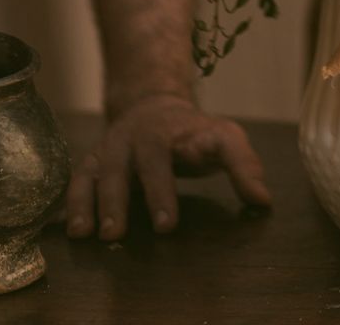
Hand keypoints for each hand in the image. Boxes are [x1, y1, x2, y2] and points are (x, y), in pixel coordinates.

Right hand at [65, 92, 271, 239]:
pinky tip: (75, 231)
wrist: (150, 104)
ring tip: (103, 235)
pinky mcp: (94, 158)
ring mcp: (119, 144)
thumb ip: (244, 166)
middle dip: (157, 192)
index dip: (212, 169)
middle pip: (153, 158)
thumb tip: (264, 202)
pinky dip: (75, 202)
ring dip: (106, 202)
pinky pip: (81, 178)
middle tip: (162, 228)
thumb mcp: (223, 139)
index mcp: (188, 131)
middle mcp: (150, 134)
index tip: (212, 201)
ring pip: (110, 168)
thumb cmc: (192, 134)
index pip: (210, 142)